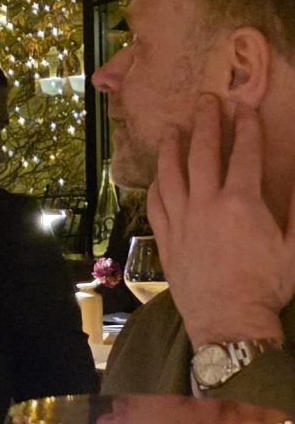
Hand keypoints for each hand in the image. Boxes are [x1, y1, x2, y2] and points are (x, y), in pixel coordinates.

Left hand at [148, 96, 294, 349]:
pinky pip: (156, 205)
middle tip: (205, 100)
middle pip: (202, 153)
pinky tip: (157, 177)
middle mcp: (206, 204)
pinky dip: (155, 186)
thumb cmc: (268, 287)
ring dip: (172, 147)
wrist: (230, 323)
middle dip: (206, 123)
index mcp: (241, 202)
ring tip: (173, 128)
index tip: (245, 108)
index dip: (246, 127)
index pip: (244, 153)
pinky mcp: (166, 241)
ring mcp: (182, 222)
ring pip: (171, 174)